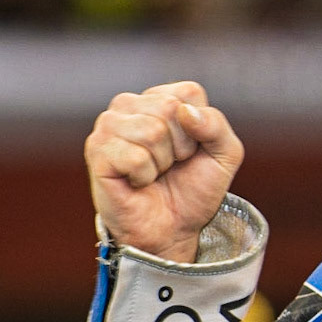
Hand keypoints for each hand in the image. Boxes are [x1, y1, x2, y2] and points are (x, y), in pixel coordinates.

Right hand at [84, 81, 243, 262]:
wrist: (173, 227)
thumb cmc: (194, 188)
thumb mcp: (225, 154)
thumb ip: (217, 125)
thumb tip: (185, 112)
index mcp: (159, 98)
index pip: (189, 93)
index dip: (199, 128)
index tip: (191, 150)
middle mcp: (129, 105)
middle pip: (170, 109)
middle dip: (181, 146)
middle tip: (171, 165)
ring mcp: (108, 126)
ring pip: (152, 131)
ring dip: (162, 162)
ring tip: (154, 172)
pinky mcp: (96, 151)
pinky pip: (134, 156)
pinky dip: (144, 176)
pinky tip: (137, 181)